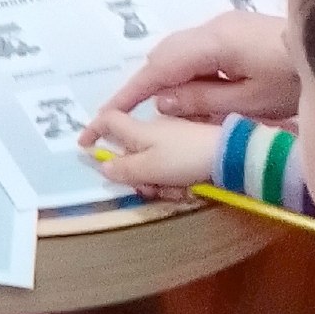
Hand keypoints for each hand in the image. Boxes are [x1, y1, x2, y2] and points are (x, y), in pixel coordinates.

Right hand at [78, 104, 219, 200]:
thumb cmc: (185, 158)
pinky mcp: (190, 145)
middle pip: (130, 149)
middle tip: (145, 189)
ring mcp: (173, 136)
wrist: (230, 155)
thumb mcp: (149, 168)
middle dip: (133, 172)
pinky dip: (172, 177)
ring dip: (155, 179)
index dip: (93, 131)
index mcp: (140, 128)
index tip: (84, 145)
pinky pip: (170, 162)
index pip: (108, 121)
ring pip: (150, 160)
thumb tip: (103, 166)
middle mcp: (154, 128)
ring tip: (172, 192)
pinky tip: (186, 189)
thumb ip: (123, 168)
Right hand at [100, 12, 297, 125]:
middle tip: (133, 117)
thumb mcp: (249, 101)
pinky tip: (194, 92)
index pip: (160, 67)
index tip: (105, 114)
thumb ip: (202, 100)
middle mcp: (213, 26)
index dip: (131, 91)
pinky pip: (197, 49)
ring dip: (168, 77)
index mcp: (214, 42)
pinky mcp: (235, 29)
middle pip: (164, 54)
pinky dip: (186, 71)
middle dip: (146, 84)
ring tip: (167, 110)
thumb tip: (160, 101)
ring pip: (179, 50)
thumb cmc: (295, 80)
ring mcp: (224, 24)